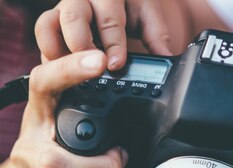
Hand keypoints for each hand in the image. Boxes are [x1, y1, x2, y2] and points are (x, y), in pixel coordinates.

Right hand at [6, 51, 129, 167]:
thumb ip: (96, 115)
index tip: (100, 60)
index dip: (69, 71)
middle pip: (56, 165)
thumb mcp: (73, 126)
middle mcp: (24, 149)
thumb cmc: (62, 152)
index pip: (45, 85)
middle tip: (122, 166)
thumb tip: (142, 104)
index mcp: (40, 117)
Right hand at [35, 0, 171, 69]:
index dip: (113, 43)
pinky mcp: (52, 24)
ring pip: (49, 25)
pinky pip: (43, 36)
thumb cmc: (131, 8)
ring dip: (61, 51)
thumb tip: (167, 57)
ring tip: (76, 72)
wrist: (119, 1)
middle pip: (73, 18)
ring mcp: (63, 10)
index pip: (110, 19)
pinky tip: (65, 71)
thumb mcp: (147, 18)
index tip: (116, 64)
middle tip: (95, 69)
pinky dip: (51, 55)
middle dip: (83, 46)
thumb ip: (157, 36)